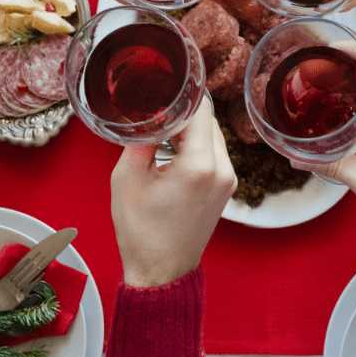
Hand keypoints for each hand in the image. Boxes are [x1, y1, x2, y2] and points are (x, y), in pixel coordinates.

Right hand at [109, 96, 237, 286]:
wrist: (161, 272)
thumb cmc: (141, 232)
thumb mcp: (127, 178)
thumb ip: (140, 140)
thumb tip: (146, 116)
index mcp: (200, 165)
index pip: (201, 110)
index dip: (182, 94)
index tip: (164, 84)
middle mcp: (222, 169)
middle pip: (209, 120)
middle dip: (184, 111)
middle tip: (156, 105)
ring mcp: (228, 179)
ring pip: (213, 135)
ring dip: (191, 128)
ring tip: (162, 127)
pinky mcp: (226, 187)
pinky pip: (215, 152)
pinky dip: (197, 145)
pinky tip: (174, 147)